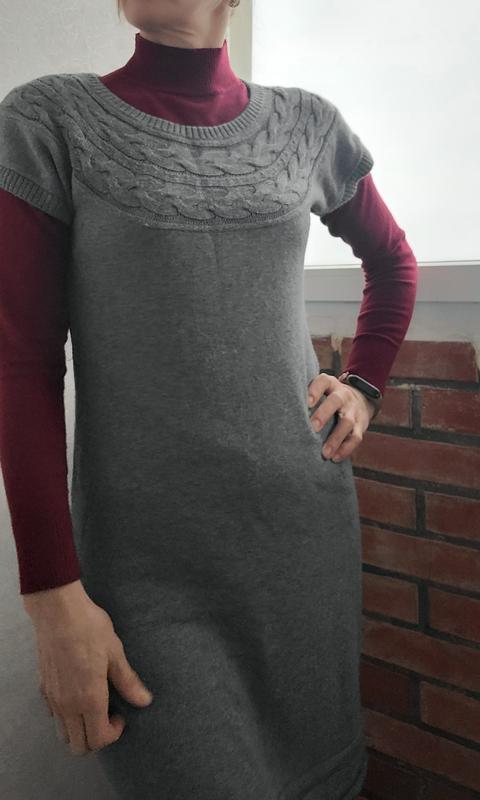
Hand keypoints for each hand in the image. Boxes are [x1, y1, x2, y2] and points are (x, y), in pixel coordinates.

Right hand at [23, 580, 153, 755]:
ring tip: (93, 706)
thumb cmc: (89, 628)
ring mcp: (53, 698)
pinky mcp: (43, 688)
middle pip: (79, 745)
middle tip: (108, 715)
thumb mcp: (115, 653)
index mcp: (89, 699)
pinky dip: (66, 716)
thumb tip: (144, 701)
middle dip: (96, 738)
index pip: (99, 740)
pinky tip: (77, 694)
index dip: (113, 734)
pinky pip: (54, 716)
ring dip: (80, 729)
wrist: (58, 611)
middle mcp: (68, 705)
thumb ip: (128, 681)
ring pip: (64, 734)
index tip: (121, 715)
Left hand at [307, 373, 375, 462]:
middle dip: (323, 414)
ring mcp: (353, 411)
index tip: (306, 403)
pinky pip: (356, 437)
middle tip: (312, 428)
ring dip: (335, 439)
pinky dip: (346, 449)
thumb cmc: (328, 397)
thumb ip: (305, 395)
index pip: (323, 382)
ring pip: (347, 423)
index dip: (315, 390)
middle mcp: (343, 395)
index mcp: (330, 384)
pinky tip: (335, 458)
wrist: (359, 399)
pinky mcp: (361, 425)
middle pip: (336, 401)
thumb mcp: (321, 389)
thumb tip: (279, 411)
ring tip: (324, 453)